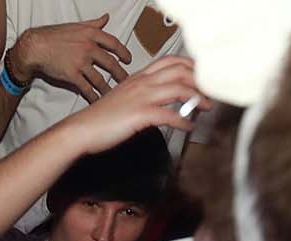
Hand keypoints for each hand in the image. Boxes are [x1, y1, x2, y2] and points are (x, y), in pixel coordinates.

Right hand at [13, 16, 132, 100]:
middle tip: (126, 80)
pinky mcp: (72, 76)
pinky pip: (87, 88)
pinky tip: (98, 101)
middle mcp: (88, 48)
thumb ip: (93, 24)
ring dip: (108, 89)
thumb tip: (106, 18)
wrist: (35, 47)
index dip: (123, 52)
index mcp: (91, 34)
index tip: (128, 59)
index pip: (113, 43)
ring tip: (114, 95)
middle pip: (110, 63)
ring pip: (100, 79)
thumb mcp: (76, 25)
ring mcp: (81, 63)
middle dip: (120, 74)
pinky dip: (93, 96)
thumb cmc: (53, 35)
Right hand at [68, 55, 199, 152]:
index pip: (170, 61)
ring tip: (206, 107)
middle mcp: (142, 83)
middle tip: (209, 92)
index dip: (190, 66)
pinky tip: (188, 127)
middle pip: (180, 71)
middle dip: (200, 80)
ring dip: (197, 98)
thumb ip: (141, 95)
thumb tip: (158, 102)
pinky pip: (169, 115)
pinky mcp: (140, 114)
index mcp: (138, 78)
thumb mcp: (123, 99)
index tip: (201, 75)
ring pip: (179, 88)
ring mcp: (141, 97)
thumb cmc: (100, 119)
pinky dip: (183, 121)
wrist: (82, 129)